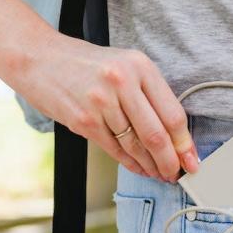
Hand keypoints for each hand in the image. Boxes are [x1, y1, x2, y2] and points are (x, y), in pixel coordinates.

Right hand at [18, 34, 199, 181]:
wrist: (39, 59)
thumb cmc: (86, 65)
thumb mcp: (124, 65)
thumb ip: (149, 94)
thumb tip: (175, 135)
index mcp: (140, 66)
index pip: (172, 113)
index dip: (185, 143)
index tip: (192, 159)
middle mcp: (122, 82)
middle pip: (156, 135)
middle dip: (171, 162)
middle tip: (177, 174)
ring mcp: (101, 102)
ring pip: (135, 146)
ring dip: (150, 166)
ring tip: (159, 174)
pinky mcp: (83, 121)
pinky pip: (114, 149)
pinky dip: (130, 163)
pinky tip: (140, 168)